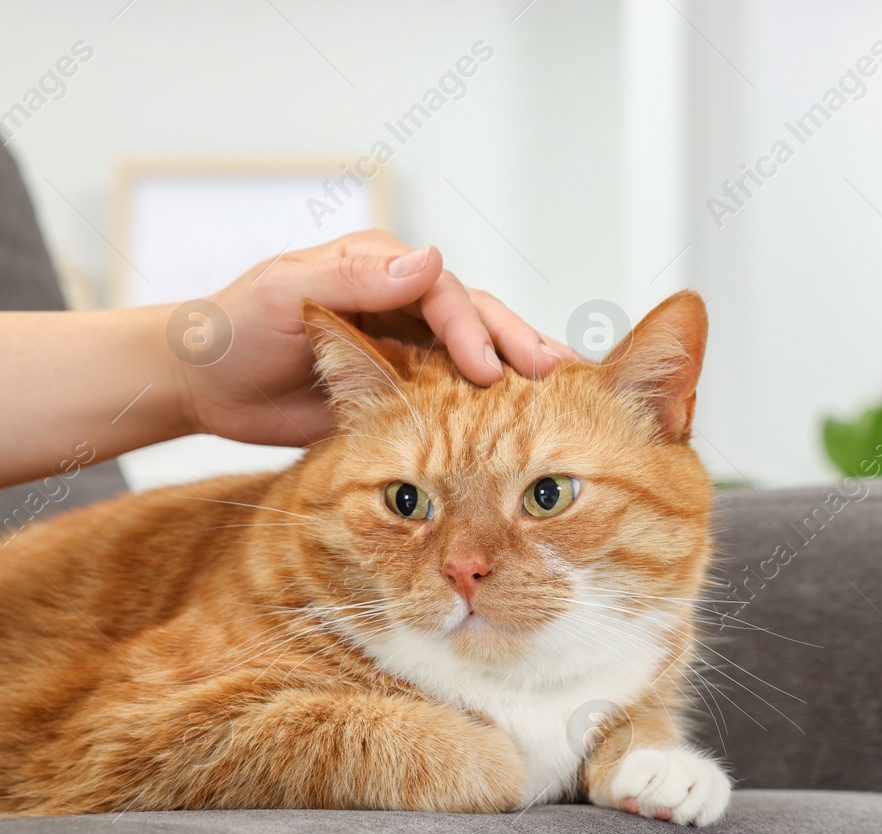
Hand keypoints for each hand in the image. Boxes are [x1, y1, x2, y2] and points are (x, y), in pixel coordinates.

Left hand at [174, 229, 578, 444]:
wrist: (204, 384)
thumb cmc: (232, 330)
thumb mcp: (286, 294)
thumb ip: (353, 276)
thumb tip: (428, 258)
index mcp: (379, 266)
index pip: (444, 292)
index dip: (472, 330)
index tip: (490, 371)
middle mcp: (404, 297)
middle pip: (477, 316)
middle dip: (519, 344)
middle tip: (559, 374)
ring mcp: (410, 341)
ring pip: (479, 350)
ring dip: (520, 370)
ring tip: (568, 391)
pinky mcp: (408, 384)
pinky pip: (461, 389)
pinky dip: (497, 401)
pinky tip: (531, 417)